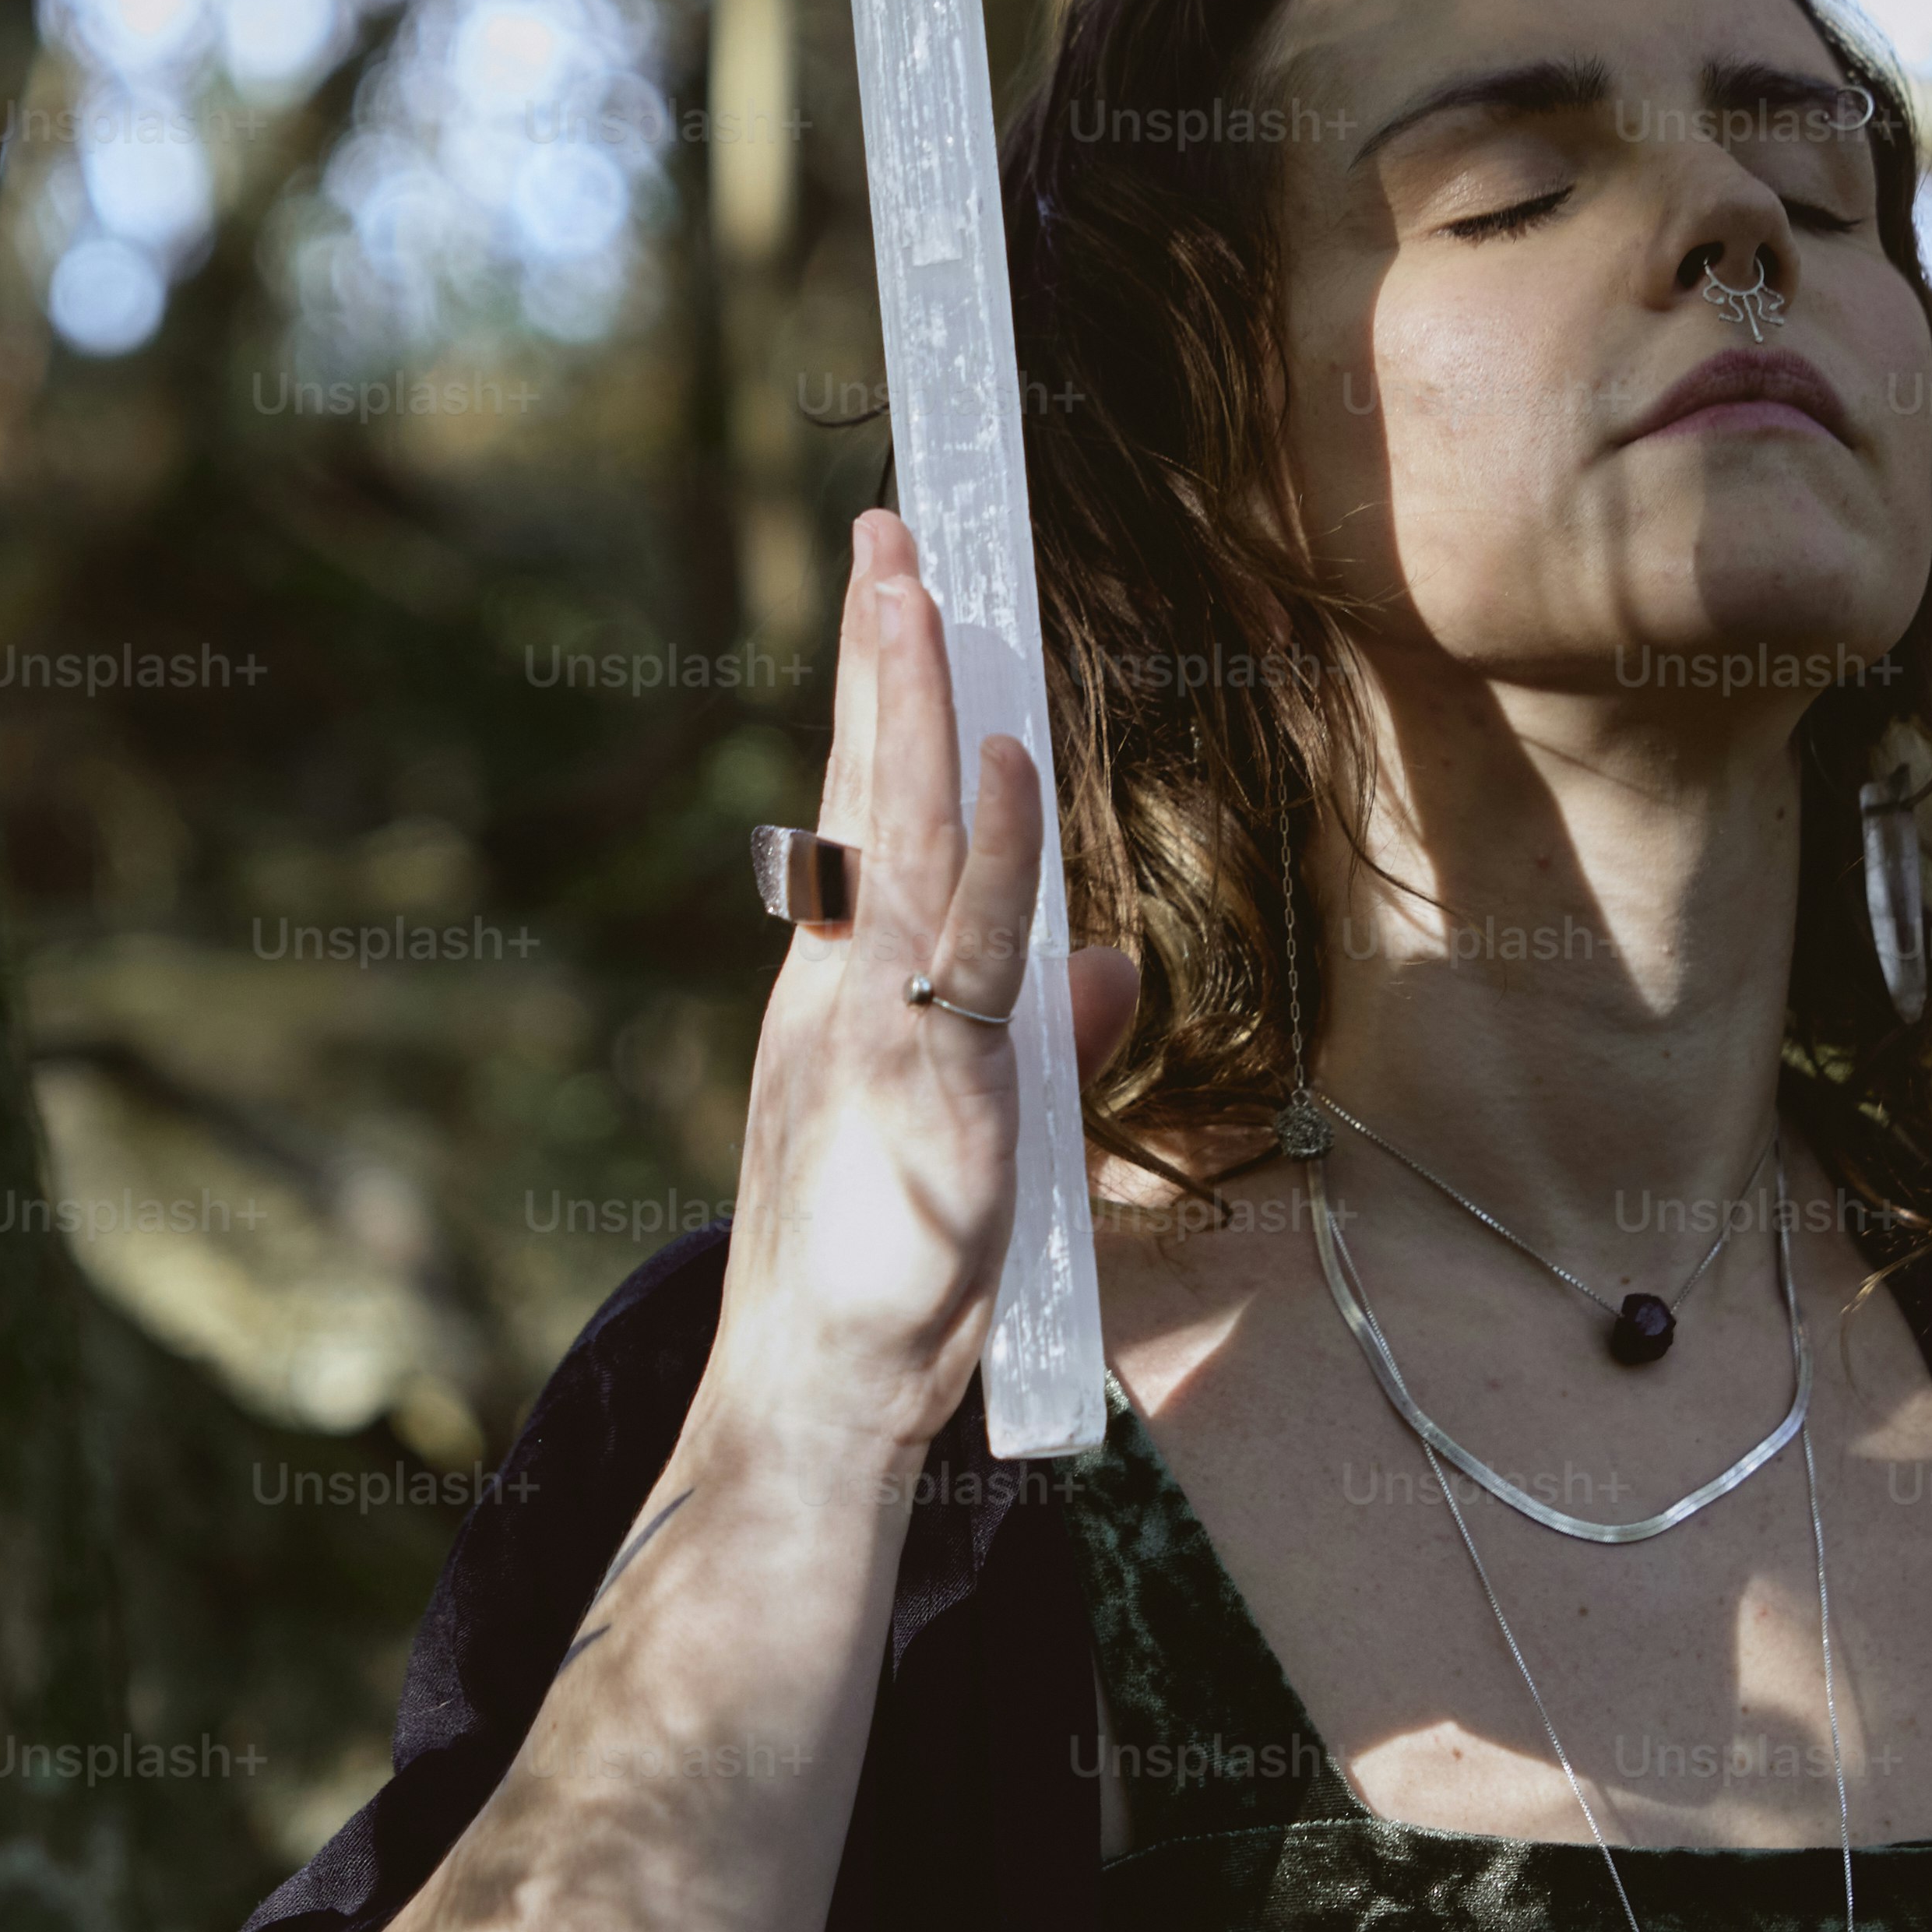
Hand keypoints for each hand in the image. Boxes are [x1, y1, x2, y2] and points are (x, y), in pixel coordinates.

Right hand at [701, 509, 1142, 1470]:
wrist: (818, 1401)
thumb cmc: (889, 1286)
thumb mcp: (991, 1141)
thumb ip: (1048, 1041)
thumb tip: (1113, 965)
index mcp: (840, 992)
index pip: (861, 815)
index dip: (879, 704)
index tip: (895, 599)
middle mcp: (840, 985)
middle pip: (864, 788)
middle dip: (881, 653)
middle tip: (891, 530)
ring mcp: (876, 1021)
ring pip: (901, 829)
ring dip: (913, 699)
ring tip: (917, 579)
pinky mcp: (928, 1075)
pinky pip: (967, 935)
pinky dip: (990, 838)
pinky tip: (1003, 753)